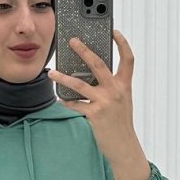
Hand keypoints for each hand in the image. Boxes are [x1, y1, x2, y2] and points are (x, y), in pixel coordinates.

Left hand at [48, 29, 138, 161]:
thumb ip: (111, 87)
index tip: (114, 32)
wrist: (124, 147)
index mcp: (124, 85)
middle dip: (84, 50)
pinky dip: (65, 102)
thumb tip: (91, 76)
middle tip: (72, 40)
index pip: (128, 59)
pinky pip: (75, 105)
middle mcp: (115, 91)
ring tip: (51, 73)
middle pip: (98, 64)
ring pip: (79, 85)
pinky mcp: (94, 115)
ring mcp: (104, 102)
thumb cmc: (121, 124)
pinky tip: (58, 98)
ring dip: (62, 77)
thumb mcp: (122, 102)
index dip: (122, 44)